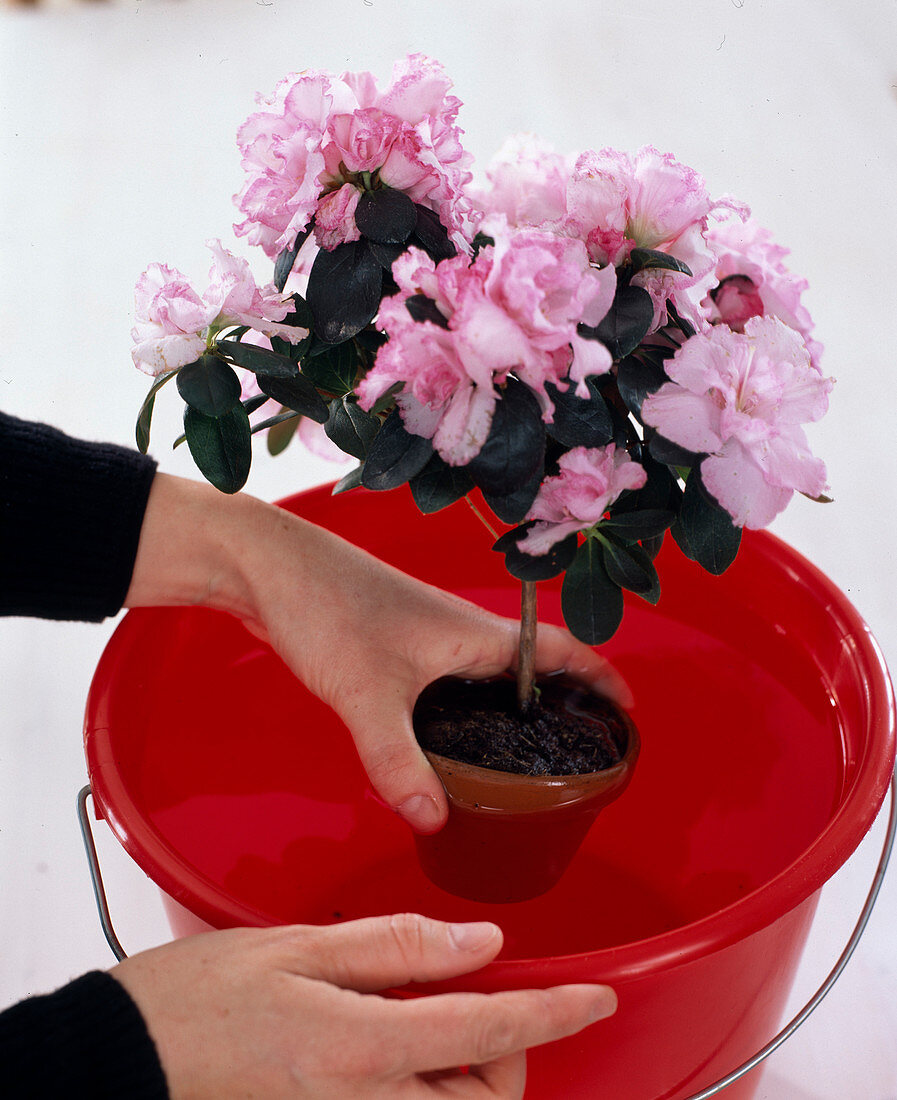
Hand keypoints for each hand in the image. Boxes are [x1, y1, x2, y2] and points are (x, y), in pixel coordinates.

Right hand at [112, 913, 616, 1097]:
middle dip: (507, 1058)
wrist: (119, 1067)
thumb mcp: (294, 947)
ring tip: (437, 1030)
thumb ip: (393, 947)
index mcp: (360, 1045)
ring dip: (468, 1081)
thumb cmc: (194, 1001)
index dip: (553, 1012)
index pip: (488, 1028)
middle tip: (485, 1008)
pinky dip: (426, 1094)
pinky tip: (399, 1057)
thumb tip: (476, 941)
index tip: (594, 998)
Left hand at [126, 474, 632, 831]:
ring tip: (518, 762)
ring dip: (506, 713)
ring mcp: (425, 638)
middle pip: (530, 669)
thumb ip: (399, 762)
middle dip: (561, 707)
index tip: (630, 713)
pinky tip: (443, 748)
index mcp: (475, 634)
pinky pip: (445, 685)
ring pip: (484, 680)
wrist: (266, 568)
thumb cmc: (325, 609)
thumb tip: (434, 821)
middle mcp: (459, 632)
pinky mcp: (392, 647)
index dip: (602, 678)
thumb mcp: (366, 695)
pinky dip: (460, 714)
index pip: (563, 651)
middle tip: (577, 756)